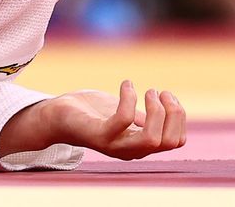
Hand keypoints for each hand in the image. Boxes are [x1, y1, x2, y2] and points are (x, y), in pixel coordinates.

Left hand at [0, 80, 186, 159]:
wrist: (54, 116)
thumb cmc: (91, 112)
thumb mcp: (124, 114)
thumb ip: (144, 117)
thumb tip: (168, 111)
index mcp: (140, 144)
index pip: (175, 141)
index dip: (180, 117)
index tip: (168, 95)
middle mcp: (130, 150)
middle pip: (168, 142)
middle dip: (173, 114)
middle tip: (160, 92)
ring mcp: (114, 144)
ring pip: (152, 138)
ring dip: (157, 110)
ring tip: (147, 90)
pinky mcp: (97, 134)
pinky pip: (123, 120)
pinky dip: (129, 99)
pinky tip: (126, 84)